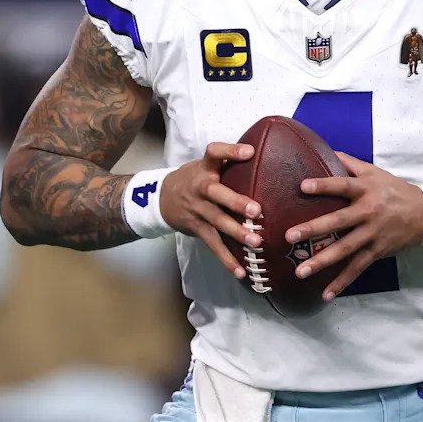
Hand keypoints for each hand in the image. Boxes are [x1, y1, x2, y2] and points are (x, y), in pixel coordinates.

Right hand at [160, 142, 261, 279]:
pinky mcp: (197, 228)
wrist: (160, 199)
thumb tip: (263, 154)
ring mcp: (198, 209)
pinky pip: (213, 244)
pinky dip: (226, 259)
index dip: (230, 151)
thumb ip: (228, 161)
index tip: (250, 151)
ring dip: (236, 233)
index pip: (214, 153)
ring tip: (256, 242)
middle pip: (216, 193)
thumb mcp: (205, 165)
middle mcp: (201, 188)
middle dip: (236, 202)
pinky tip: (240, 270)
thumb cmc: (194, 179)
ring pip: (217, 222)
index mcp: (205, 168)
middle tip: (256, 210)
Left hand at [284, 153, 422, 301]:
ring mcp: (373, 234)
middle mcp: (368, 212)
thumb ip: (350, 164)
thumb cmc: (394, 190)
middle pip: (339, 221)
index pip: (343, 186)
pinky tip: (326, 294)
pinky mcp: (377, 251)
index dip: (324, 185)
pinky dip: (342, 282)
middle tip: (290, 236)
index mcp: (366, 190)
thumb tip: (326, 151)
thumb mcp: (375, 172)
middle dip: (314, 229)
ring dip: (323, 262)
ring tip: (301, 271)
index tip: (302, 186)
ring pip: (346, 249)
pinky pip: (357, 268)